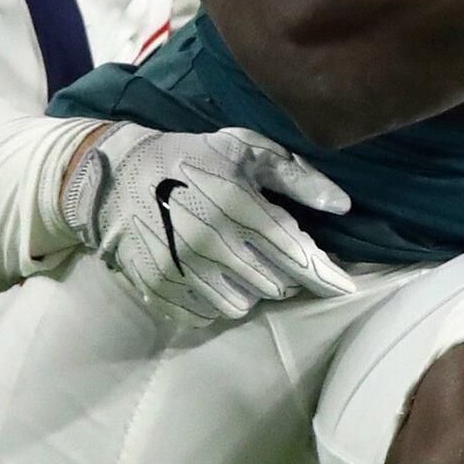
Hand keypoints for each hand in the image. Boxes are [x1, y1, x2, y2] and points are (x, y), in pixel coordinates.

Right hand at [57, 123, 354, 323]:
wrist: (118, 174)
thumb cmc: (192, 157)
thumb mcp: (245, 151)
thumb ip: (297, 178)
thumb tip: (342, 206)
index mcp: (238, 206)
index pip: (296, 254)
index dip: (325, 274)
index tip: (345, 287)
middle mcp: (212, 243)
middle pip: (275, 284)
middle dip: (284, 274)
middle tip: (273, 255)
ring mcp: (183, 270)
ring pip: (243, 304)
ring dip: (252, 290)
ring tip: (241, 263)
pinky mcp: (161, 287)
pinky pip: (208, 312)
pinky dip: (217, 298)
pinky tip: (211, 273)